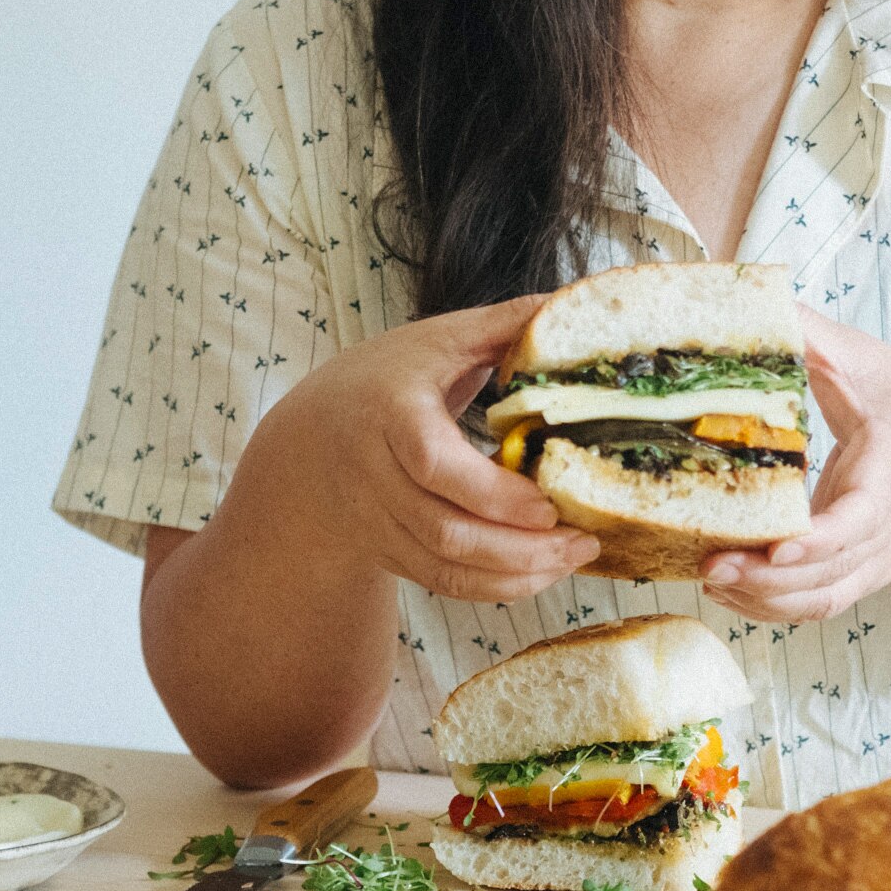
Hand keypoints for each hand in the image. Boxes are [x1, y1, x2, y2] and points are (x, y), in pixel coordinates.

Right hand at [290, 295, 597, 602]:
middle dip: (521, 546)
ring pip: (448, 566)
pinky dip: (495, 588)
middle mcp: (375, 476)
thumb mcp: (433, 341)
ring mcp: (379, 522)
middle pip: (445, 529)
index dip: (492, 492)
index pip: (432, 463)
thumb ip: (500, 325)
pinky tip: (541, 573)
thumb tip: (568, 303)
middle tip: (584, 539)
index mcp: (389, 412)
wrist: (306, 444)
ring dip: (517, 572)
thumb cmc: (381, 381)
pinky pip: (444, 583)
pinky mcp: (391, 553)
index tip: (549, 502)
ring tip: (575, 556)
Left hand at [699, 310, 890, 622]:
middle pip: (830, 573)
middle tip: (711, 563)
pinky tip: (726, 588)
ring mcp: (872, 561)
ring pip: (819, 600)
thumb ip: (814, 337)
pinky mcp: (854, 576)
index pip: (862, 519)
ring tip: (709, 576)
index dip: (820, 540)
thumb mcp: (868, 363)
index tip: (779, 544)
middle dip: (769, 578)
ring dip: (762, 599)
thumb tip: (759, 302)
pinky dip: (768, 607)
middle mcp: (886, 530)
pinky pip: (812, 606)